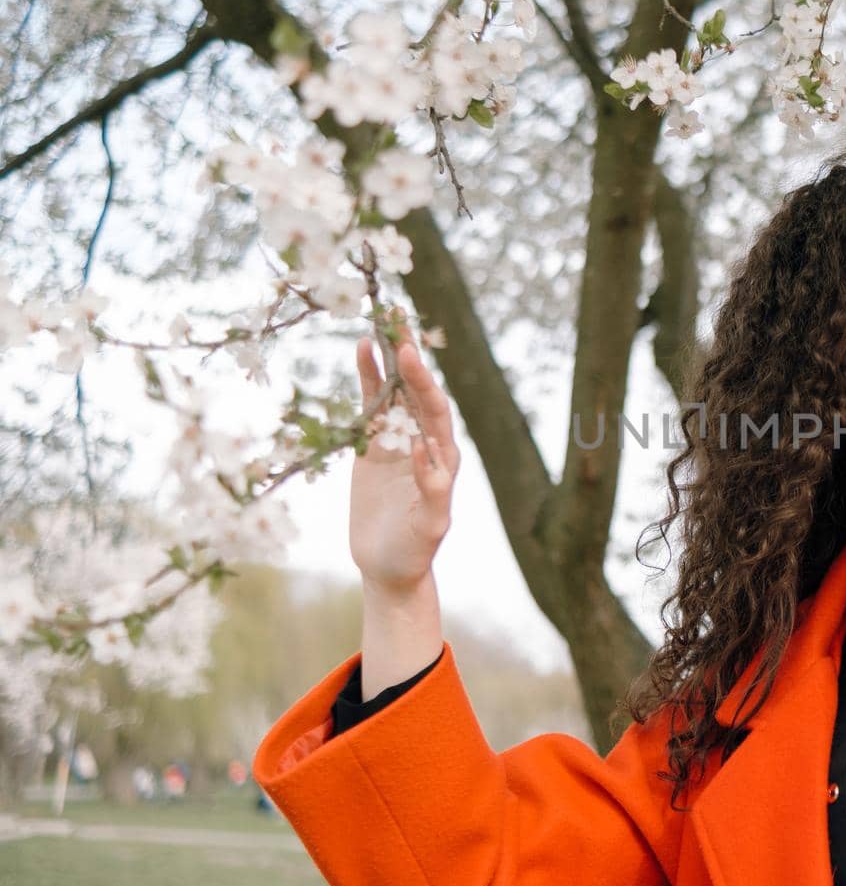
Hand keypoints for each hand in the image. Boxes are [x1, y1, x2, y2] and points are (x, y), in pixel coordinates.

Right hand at [348, 323, 460, 594]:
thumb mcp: (430, 524)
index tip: (409, 355)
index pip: (435, 411)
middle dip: (409, 355)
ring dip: (389, 359)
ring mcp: (398, 440)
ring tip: (380, 322)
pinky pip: (372, 406)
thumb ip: (432, 488)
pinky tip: (362, 349)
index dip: (422, 382)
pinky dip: (368, 378)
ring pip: (394, 392)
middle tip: (398, 317)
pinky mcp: (374, 446)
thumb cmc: (415, 550)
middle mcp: (424, 442)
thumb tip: (423, 448)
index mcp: (443, 457)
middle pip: (417, 391)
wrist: (389, 567)